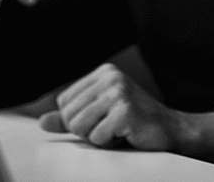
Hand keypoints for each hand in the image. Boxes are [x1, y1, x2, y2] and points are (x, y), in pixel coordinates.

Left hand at [39, 64, 189, 151]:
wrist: (171, 130)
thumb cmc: (134, 123)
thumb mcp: (98, 117)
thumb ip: (70, 118)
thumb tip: (42, 122)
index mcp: (103, 72)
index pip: (63, 102)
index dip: (77, 120)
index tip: (102, 119)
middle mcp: (110, 77)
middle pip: (69, 115)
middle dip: (87, 130)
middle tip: (111, 126)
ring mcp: (118, 92)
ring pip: (79, 126)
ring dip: (98, 136)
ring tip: (118, 129)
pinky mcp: (124, 110)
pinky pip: (97, 137)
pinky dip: (110, 142)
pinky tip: (126, 133)